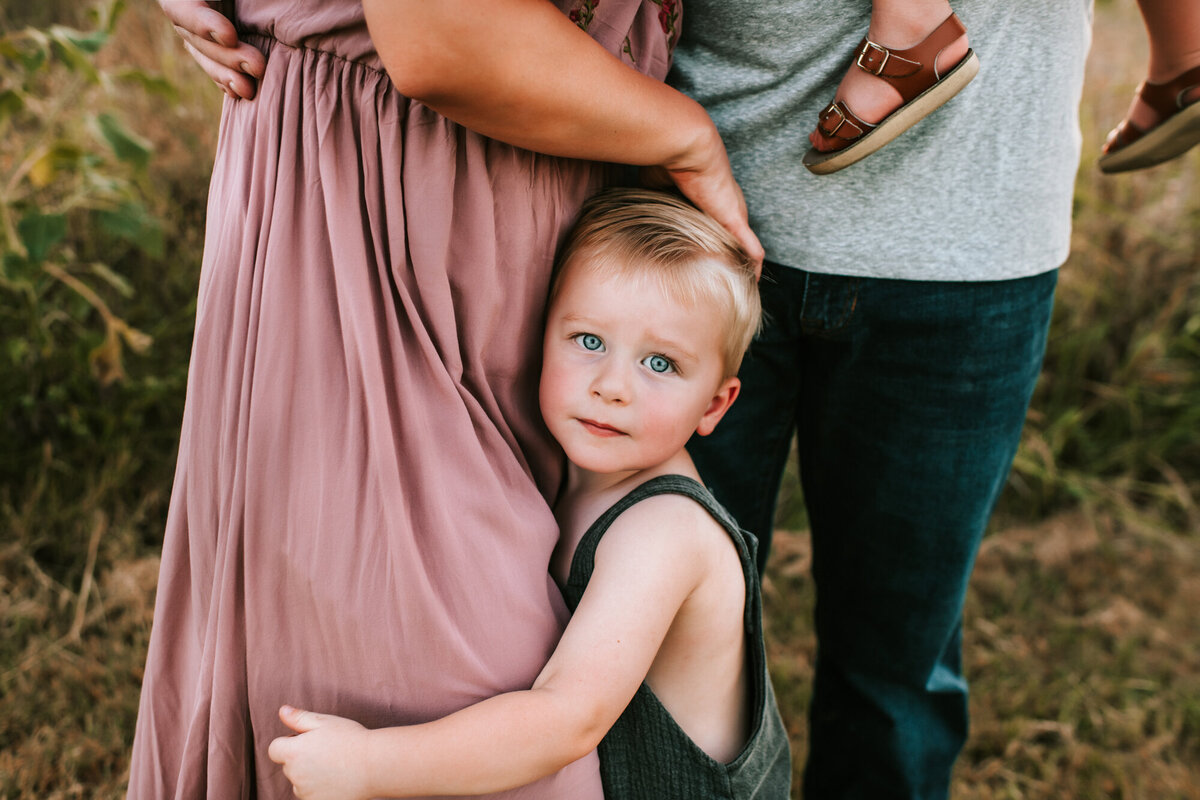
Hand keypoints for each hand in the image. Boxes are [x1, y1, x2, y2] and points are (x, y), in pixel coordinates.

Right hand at [159, 0, 264, 98]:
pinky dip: (226, 80)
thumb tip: (232, 29)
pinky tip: (242, 93)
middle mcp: (183, 8)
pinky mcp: (208, 44)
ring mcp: (193, 29)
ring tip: (250, 90)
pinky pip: (212, 65)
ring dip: (227, 75)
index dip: (204, 23)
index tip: (230, 34)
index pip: (183, 8)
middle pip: (197, 38)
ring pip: (204, 57)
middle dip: (227, 56)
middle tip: (258, 66)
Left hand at [267, 705, 373, 799]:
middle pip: (288, 765)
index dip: (288, 743)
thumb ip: (299, 718)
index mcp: (293, 752)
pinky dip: (318, 789)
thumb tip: (282, 712)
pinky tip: (336, 779)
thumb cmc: (350, 739)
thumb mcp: (325, 722)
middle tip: (326, 751)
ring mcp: (305, 792)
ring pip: (299, 782)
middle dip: (300, 758)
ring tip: (334, 765)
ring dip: (309, 775)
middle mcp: (295, 774)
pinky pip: (310, 795)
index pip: (274, 749)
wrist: (374, 765)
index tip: (307, 741)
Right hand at [642, 124, 764, 275]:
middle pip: (734, 236)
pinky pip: (751, 248)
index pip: (714, 222)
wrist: (685, 146)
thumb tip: (635, 214)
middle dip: (732, 255)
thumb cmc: (668, 160)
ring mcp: (734, 213)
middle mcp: (726, 205)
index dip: (712, 239)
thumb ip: (651, 201)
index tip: (705, 256)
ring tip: (741, 283)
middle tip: (726, 277)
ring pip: (745, 245)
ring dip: (743, 263)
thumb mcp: (654, 187)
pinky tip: (754, 282)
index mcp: (708, 197)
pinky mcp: (736, 220)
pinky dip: (752, 264)